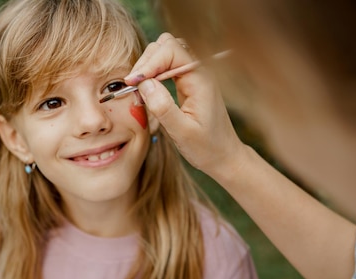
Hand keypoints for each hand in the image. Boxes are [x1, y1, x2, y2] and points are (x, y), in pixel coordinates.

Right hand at [125, 33, 242, 176]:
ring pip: (165, 53)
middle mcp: (199, 71)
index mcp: (201, 79)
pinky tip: (147, 90)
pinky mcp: (188, 81)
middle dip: (146, 62)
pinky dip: (153, 73)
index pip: (171, 51)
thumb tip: (144, 84)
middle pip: (167, 46)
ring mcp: (194, 75)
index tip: (132, 82)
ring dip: (148, 66)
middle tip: (133, 86)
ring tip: (138, 89)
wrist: (224, 156)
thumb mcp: (182, 133)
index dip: (148, 63)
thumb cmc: (206, 148)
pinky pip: (167, 65)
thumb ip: (163, 108)